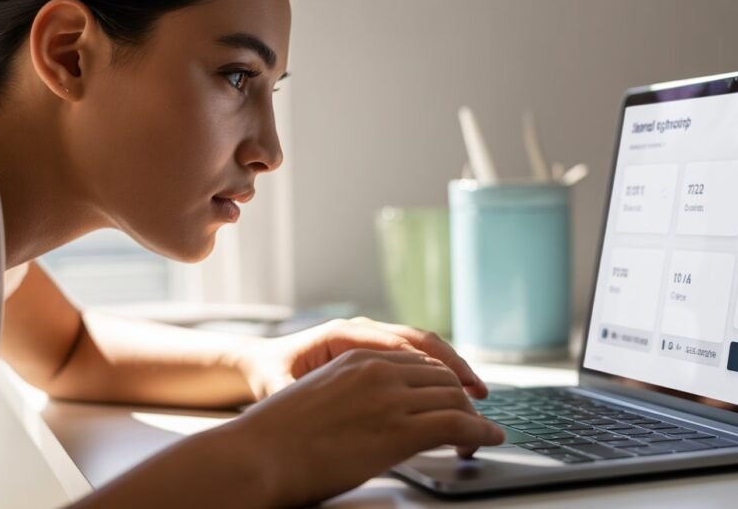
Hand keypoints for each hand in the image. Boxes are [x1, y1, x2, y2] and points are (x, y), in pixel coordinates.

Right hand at [223, 349, 504, 506]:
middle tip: (476, 419)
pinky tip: (488, 441)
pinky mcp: (398, 430)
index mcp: (359, 356)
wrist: (257, 455)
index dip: (444, 380)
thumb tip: (371, 412)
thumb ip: (352, 393)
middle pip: (442, 377)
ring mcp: (389, 398)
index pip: (420, 361)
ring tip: (483, 435)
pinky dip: (481, 432)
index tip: (456, 396)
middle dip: (464, 398)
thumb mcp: (319, 395)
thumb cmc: (277, 436)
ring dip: (475, 418)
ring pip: (455, 398)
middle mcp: (378, 369)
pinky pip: (457, 424)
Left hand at [241, 317, 488, 400]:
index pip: (399, 344)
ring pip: (421, 345)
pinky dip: (435, 370)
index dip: (433, 366)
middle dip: (452, 364)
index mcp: (342, 334)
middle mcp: (361, 331)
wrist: (257, 364)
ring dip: (449, 366)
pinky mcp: (372, 350)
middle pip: (419, 340)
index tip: (457, 388)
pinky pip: (412, 355)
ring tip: (475, 392)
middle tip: (479, 392)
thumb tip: (314, 406)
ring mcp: (369, 338)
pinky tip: (451, 391)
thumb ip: (297, 394)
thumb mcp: (279, 388)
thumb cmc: (269, 376)